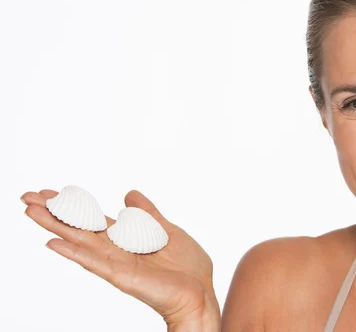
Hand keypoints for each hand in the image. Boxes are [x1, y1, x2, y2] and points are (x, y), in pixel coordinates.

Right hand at [22, 189, 220, 328]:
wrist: (201, 292)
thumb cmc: (187, 267)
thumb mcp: (166, 229)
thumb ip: (147, 213)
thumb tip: (129, 194)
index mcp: (126, 238)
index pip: (92, 218)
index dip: (72, 205)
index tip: (49, 192)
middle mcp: (116, 250)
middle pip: (79, 227)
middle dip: (53, 212)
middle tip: (26, 197)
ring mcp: (116, 263)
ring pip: (80, 241)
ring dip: (55, 226)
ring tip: (31, 212)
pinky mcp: (122, 276)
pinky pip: (94, 263)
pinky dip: (74, 253)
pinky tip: (53, 243)